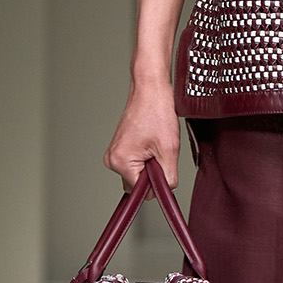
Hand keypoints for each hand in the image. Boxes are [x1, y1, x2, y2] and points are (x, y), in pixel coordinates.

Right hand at [105, 75, 180, 189]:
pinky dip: (147, 157)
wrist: (150, 90)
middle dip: (152, 173)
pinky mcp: (120, 149)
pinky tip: (151, 141)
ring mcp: (114, 154)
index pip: (141, 192)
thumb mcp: (169, 149)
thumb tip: (165, 192)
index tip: (162, 164)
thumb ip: (168, 177)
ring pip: (138, 174)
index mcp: (120, 162)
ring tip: (155, 143)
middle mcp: (112, 160)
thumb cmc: (157, 113)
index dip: (156, 181)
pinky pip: (136, 164)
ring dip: (150, 164)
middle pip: (138, 185)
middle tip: (159, 150)